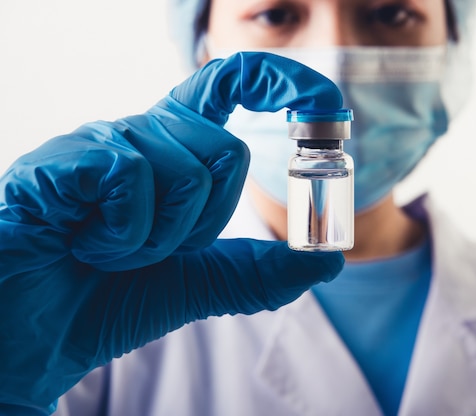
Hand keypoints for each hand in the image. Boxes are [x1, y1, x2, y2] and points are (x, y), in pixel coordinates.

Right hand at [0, 52, 343, 413]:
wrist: (37, 337)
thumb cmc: (109, 300)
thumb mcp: (200, 284)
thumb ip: (258, 271)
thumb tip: (328, 261)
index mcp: (174, 153)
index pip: (229, 87)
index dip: (275, 79)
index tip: (317, 101)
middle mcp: (143, 135)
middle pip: (227, 150)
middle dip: (202, 225)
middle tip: (151, 249)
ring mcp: (104, 141)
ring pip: (186, 170)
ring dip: (158, 240)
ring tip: (110, 251)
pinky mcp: (67, 158)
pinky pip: (134, 179)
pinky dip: (122, 237)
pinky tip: (82, 242)